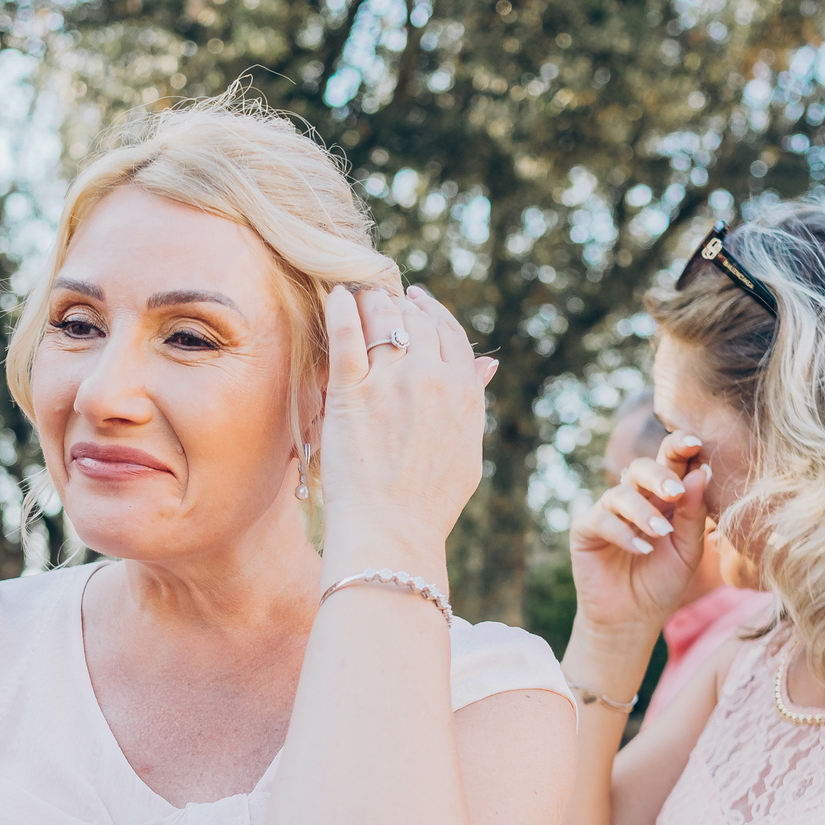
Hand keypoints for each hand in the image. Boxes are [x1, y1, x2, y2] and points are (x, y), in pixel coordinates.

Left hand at [313, 283, 491, 570]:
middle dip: (400, 303)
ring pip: (384, 320)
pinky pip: (347, 334)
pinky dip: (342, 309)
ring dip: (373, 300)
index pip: (449, 334)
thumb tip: (488, 365)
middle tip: (382, 295)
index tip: (417, 301)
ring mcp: (391, 382)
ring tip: (360, 293)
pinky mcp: (352, 391)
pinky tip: (335, 297)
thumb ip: (474, 401)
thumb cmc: (429, 503)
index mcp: (464, 393)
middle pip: (417, 322)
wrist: (392, 532)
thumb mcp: (468, 450)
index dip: (432, 312)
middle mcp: (431, 379)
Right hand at [567, 438, 710, 639]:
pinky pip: (601, 520)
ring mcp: (607, 512)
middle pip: (641, 467)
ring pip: (621, 493)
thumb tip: (701, 472)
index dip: (680, 447)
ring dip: (642, 511)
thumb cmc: (663, 584)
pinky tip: (642, 550)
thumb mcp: (687, 550)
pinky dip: (623, 533)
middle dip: (659, 474)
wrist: (633, 619)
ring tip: (660, 533)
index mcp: (663, 498)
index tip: (696, 443)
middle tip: (675, 490)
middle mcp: (634, 499)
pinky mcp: (585, 530)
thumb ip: (694, 514)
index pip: (671, 463)